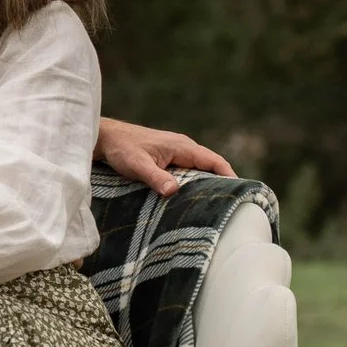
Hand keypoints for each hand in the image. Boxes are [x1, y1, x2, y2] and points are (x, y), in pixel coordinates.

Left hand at [97, 116, 233, 196]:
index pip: (214, 161)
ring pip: (199, 171)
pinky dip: (194, 184)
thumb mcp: (137, 165)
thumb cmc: (122, 148)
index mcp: (182, 147)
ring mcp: (177, 154)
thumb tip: (173, 191)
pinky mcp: (169, 160)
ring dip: (207, 185)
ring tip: (215, 207)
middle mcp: (183, 148)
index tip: (240, 192)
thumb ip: (156, 177)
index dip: (229, 176)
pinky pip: (188, 172)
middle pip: (211, 167)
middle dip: (221, 184)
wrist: (107, 138)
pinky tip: (192, 199)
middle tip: (231, 206)